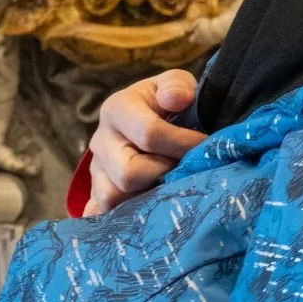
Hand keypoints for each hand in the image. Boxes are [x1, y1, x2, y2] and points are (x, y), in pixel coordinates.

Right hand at [82, 70, 203, 214]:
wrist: (143, 118)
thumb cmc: (164, 102)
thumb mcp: (174, 83)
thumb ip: (177, 85)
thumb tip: (177, 99)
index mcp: (117, 109)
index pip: (149, 133)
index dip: (183, 144)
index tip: (206, 147)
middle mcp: (100, 141)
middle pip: (128, 173)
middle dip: (163, 175)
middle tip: (185, 170)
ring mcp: (96, 171)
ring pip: (113, 199)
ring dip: (146, 198)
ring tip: (170, 189)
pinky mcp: (97, 193)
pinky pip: (99, 215)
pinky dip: (118, 219)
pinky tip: (140, 218)